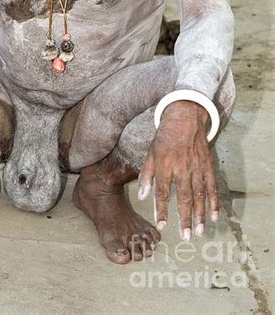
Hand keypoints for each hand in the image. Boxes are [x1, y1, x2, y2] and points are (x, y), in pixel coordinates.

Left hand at [137, 100, 218, 239]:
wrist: (184, 119)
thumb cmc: (164, 138)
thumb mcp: (150, 153)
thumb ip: (146, 176)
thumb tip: (141, 197)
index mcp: (165, 165)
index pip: (162, 192)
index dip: (161, 210)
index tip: (161, 226)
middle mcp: (182, 168)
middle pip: (184, 198)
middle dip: (185, 218)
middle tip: (186, 236)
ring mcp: (197, 167)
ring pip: (199, 195)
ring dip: (199, 215)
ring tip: (198, 231)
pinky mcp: (208, 166)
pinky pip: (212, 187)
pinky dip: (214, 202)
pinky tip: (214, 216)